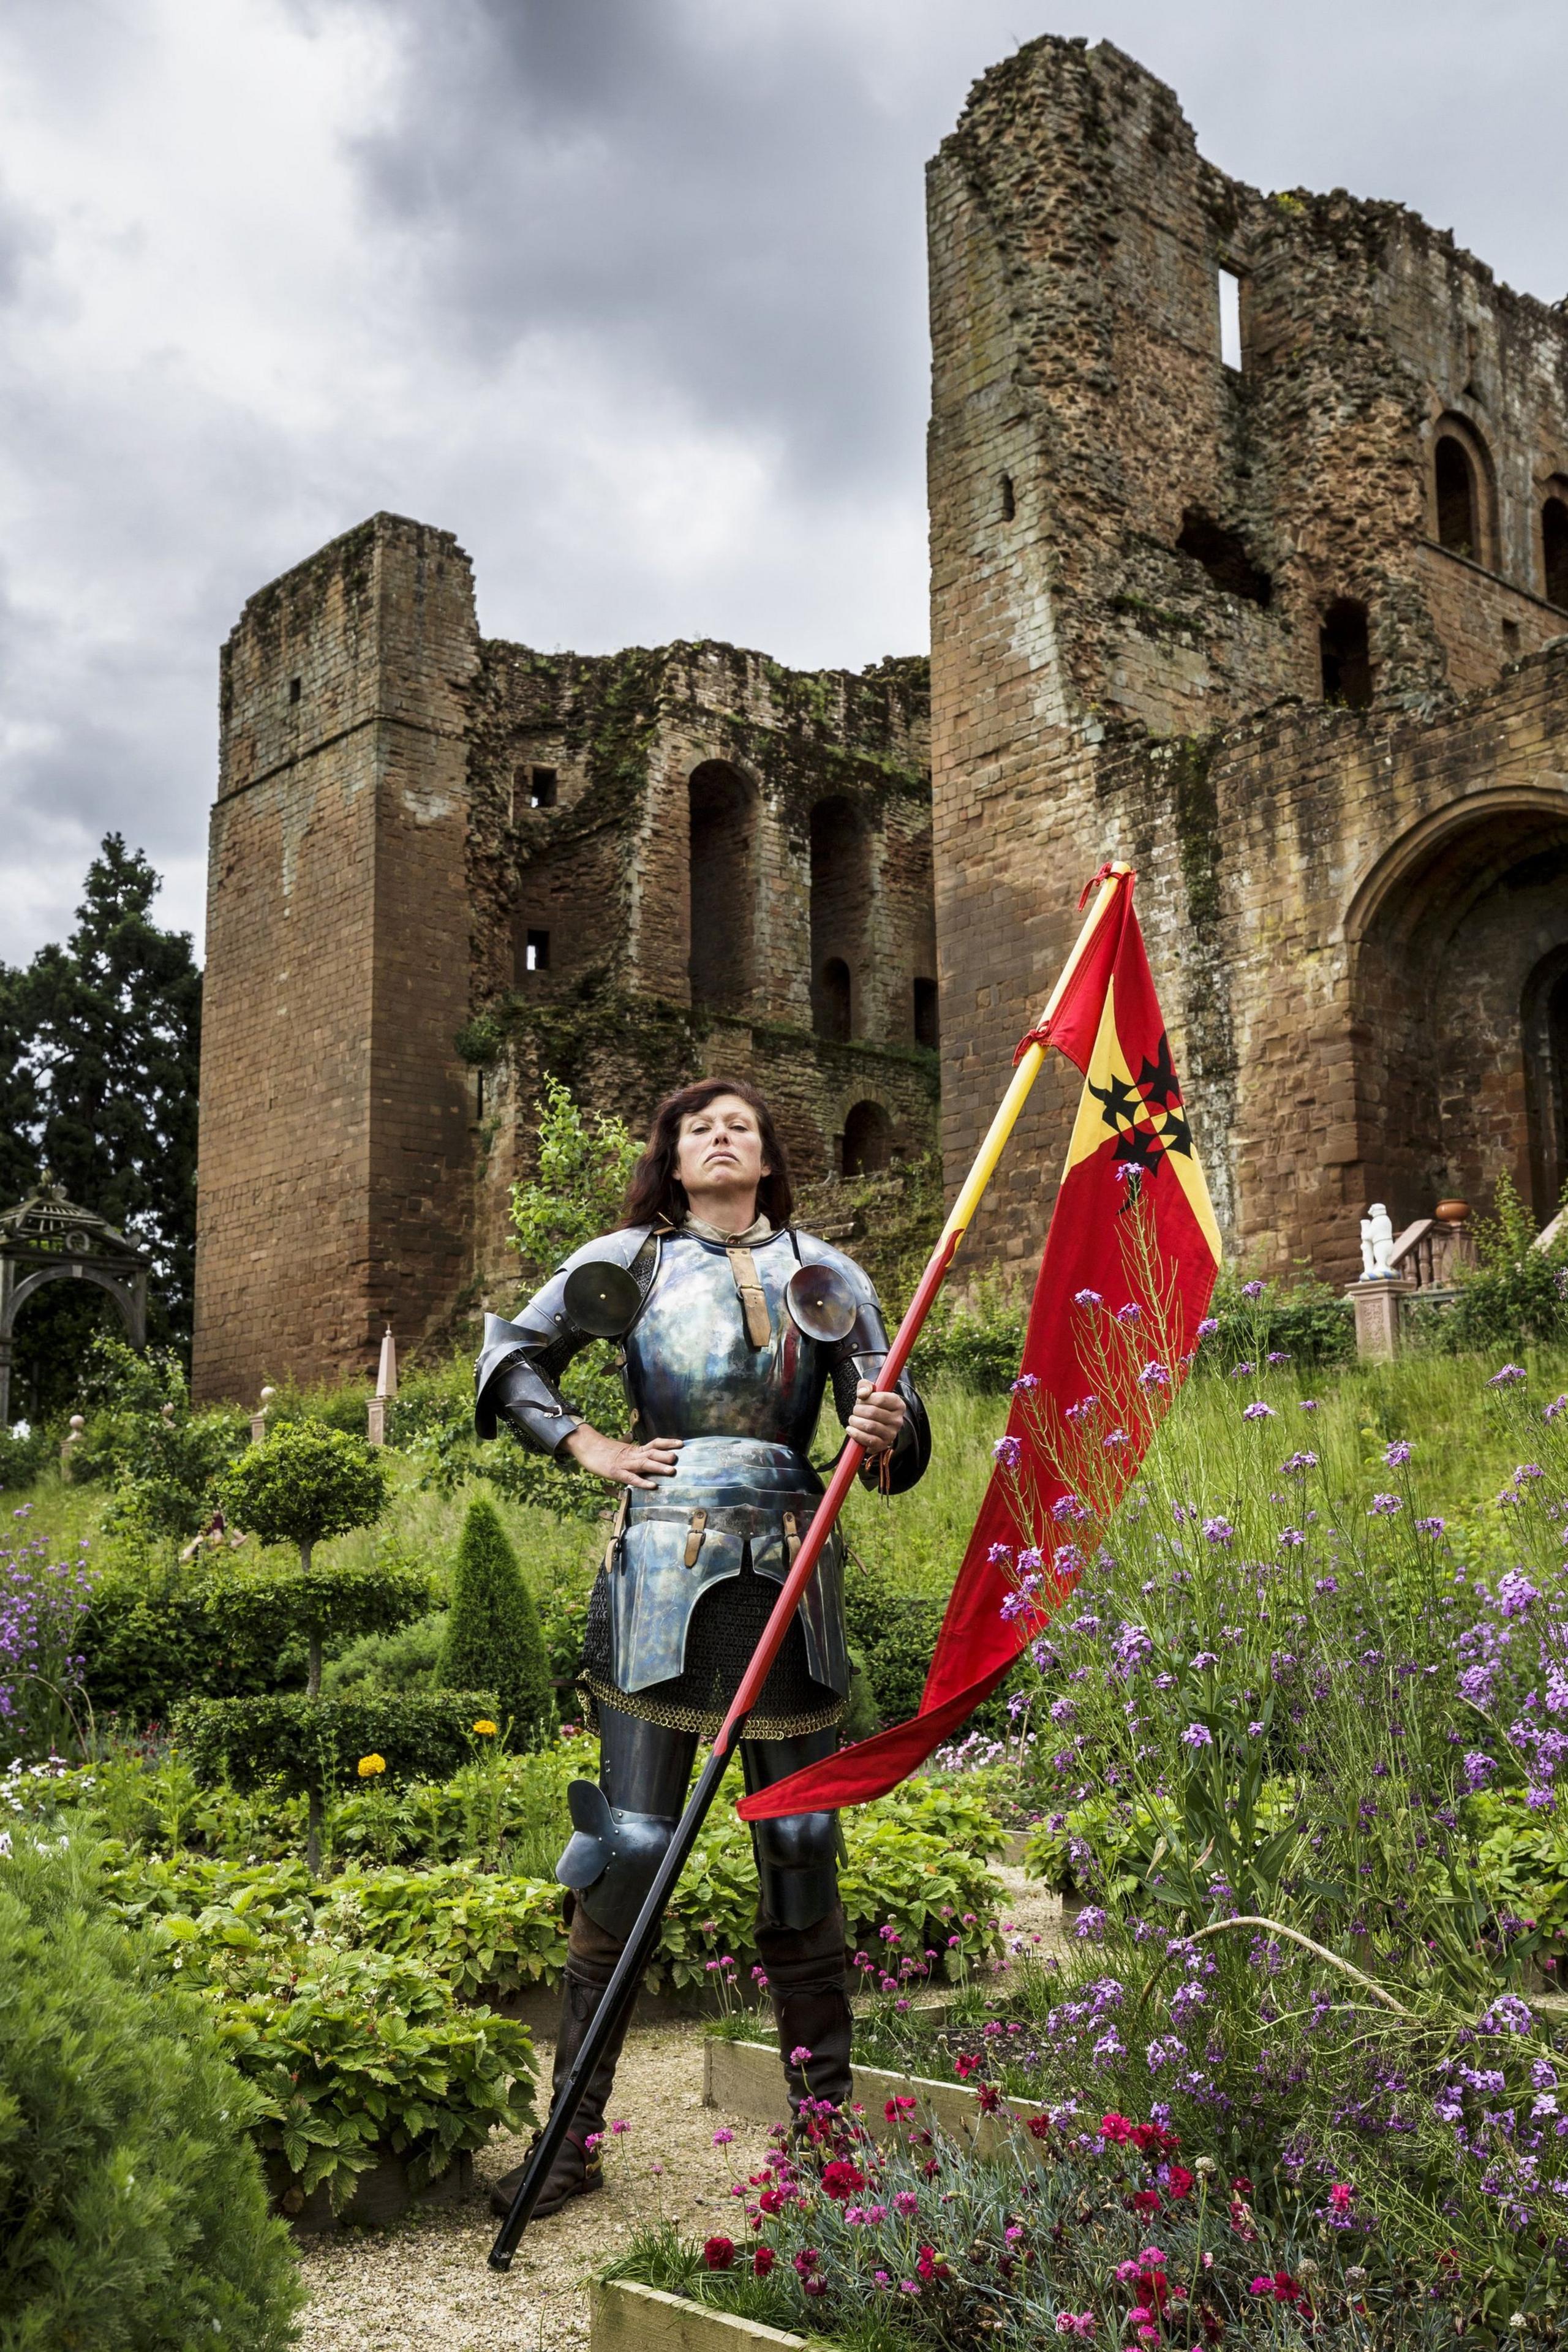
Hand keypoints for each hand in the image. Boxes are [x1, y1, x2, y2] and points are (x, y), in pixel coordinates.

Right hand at [563, 1423, 682, 1489]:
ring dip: (658, 1467)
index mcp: (634, 1449)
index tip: (681, 1443)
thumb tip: (633, 1438)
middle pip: (652, 1453)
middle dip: (665, 1455)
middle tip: (679, 1457)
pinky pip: (631, 1478)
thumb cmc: (603, 1449)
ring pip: (644, 1465)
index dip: (667, 1443)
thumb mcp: (619, 1447)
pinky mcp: (616, 1473)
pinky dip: (642, 1482)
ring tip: (671, 1471)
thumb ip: (629, 1445)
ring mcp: (624, 1464)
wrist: (586, 1446)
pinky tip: (652, 1485)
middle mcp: (632, 1455)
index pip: (654, 1443)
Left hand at [846, 1380, 905, 1457]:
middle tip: (855, 1410)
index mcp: (898, 1404)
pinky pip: (868, 1440)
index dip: (867, 1399)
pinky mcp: (883, 1444)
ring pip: (869, 1426)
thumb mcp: (870, 1391)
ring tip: (853, 1419)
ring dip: (855, 1421)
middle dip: (858, 1410)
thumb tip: (862, 1393)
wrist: (874, 1423)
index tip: (862, 1399)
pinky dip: (856, 1434)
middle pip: (873, 1412)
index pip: (881, 1399)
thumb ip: (865, 1386)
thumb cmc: (872, 1405)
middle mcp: (898, 1420)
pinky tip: (851, 1429)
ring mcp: (891, 1434)